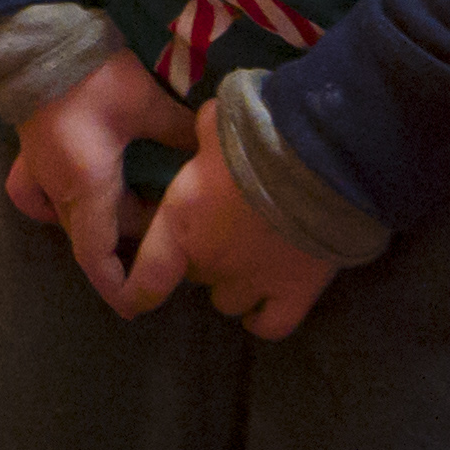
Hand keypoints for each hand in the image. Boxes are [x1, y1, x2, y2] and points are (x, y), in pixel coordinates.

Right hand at [0, 46, 195, 314]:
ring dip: (101, 221)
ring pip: (69, 218)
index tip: (135, 304)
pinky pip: (37, 196)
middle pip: (93, 234)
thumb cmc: (94, 78)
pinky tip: (74, 194)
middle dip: (127, 239)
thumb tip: (213, 153)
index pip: (98, 254)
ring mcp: (38, 174)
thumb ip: (180, 133)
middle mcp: (58, 189)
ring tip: (133, 207)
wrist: (41, 45)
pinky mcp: (28, 156)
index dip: (116, 285)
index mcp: (87, 186)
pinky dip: (55, 205)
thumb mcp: (147, 105)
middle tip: (165, 227)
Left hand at [152, 108, 343, 339]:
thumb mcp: (218, 124)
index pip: (148, 275)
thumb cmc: (259, 139)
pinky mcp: (294, 293)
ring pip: (228, 302)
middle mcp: (211, 261)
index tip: (131, 300)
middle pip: (195, 274)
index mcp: (182, 223)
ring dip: (232, 286)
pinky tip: (264, 312)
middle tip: (223, 234)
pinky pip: (271, 325)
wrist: (318, 163)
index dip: (137, 292)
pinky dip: (265, 320)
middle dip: (203, 258)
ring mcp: (252, 282)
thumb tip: (207, 128)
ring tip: (247, 265)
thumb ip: (205, 134)